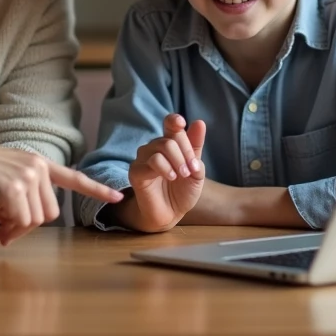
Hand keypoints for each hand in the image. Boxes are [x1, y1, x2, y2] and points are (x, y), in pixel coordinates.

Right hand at [0, 137, 123, 244]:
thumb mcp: (7, 174)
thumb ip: (23, 193)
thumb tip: (22, 225)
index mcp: (39, 162)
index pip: (73, 178)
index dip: (96, 189)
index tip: (117, 197)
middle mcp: (38, 168)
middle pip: (50, 213)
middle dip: (29, 226)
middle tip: (6, 231)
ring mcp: (27, 177)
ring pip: (36, 220)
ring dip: (17, 229)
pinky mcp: (12, 189)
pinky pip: (20, 221)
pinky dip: (7, 228)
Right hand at [127, 114, 206, 231]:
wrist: (171, 214)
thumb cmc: (182, 191)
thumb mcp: (196, 170)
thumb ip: (196, 147)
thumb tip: (199, 122)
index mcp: (170, 143)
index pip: (170, 123)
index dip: (175, 121)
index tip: (181, 123)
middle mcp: (154, 147)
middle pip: (170, 138)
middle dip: (186, 153)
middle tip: (192, 170)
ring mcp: (143, 158)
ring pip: (161, 146)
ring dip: (177, 161)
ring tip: (183, 175)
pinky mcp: (136, 171)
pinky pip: (151, 161)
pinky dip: (165, 168)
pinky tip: (171, 177)